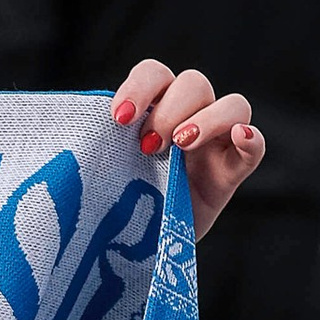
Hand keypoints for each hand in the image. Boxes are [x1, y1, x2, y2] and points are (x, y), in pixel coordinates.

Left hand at [110, 60, 263, 235]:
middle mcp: (189, 116)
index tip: (119, 118)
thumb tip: (64, 140)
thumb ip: (96, 147)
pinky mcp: (233, 170)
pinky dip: (251, 138)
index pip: (154, 74)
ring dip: (207, 120)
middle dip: (170, 110)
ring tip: (180, 147)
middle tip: (148, 146)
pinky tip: (241, 138)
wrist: (140, 245)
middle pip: (194, 83)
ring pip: (233, 104)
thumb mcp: (103, 169)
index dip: (139, 87)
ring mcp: (216, 142)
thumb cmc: (119, 201)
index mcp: (154, 107)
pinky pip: (255, 147)